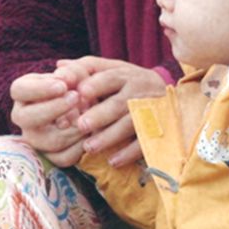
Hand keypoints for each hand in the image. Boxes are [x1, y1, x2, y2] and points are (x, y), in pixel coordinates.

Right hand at [9, 71, 87, 166]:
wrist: (93, 105)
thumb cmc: (80, 84)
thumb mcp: (78, 74)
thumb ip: (73, 71)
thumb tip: (66, 78)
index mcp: (23, 93)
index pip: (19, 90)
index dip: (40, 89)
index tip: (62, 86)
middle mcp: (23, 117)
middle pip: (26, 118)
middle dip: (53, 109)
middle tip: (76, 98)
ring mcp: (35, 139)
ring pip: (48, 141)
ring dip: (73, 128)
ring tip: (89, 115)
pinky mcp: (51, 157)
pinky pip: (64, 157)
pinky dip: (81, 145)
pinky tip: (92, 132)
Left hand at [54, 55, 170, 167]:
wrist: (169, 96)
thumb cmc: (130, 83)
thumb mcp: (112, 69)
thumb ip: (86, 68)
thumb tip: (59, 67)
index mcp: (125, 75)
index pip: (109, 78)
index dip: (96, 85)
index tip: (80, 92)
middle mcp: (138, 92)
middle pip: (119, 103)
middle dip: (100, 115)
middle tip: (81, 125)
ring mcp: (150, 111)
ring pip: (129, 124)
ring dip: (109, 137)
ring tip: (89, 147)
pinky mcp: (158, 130)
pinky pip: (143, 142)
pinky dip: (129, 153)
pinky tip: (112, 161)